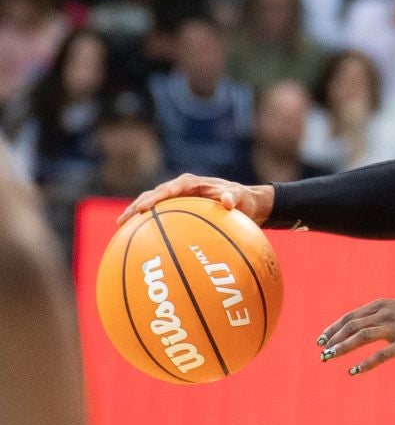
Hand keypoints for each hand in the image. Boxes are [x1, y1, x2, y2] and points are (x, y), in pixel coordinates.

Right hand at [117, 173, 273, 227]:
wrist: (244, 202)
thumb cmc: (241, 199)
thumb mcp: (239, 197)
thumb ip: (231, 197)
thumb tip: (226, 201)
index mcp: (190, 183)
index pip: (167, 190)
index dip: (154, 199)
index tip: (144, 209)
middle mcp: (179, 189)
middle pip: (152, 197)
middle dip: (136, 208)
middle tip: (122, 221)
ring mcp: (176, 199)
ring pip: (151, 206)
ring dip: (136, 216)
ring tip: (120, 229)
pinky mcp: (177, 210)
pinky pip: (160, 218)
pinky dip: (149, 226)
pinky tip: (137, 241)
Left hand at [318, 298, 394, 373]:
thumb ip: (382, 314)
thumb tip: (365, 323)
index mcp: (383, 305)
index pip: (351, 316)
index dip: (334, 328)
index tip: (322, 339)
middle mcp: (387, 313)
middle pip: (352, 326)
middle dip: (334, 339)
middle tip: (322, 352)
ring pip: (361, 337)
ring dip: (342, 348)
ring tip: (329, 358)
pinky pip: (381, 355)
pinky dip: (364, 363)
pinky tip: (353, 371)